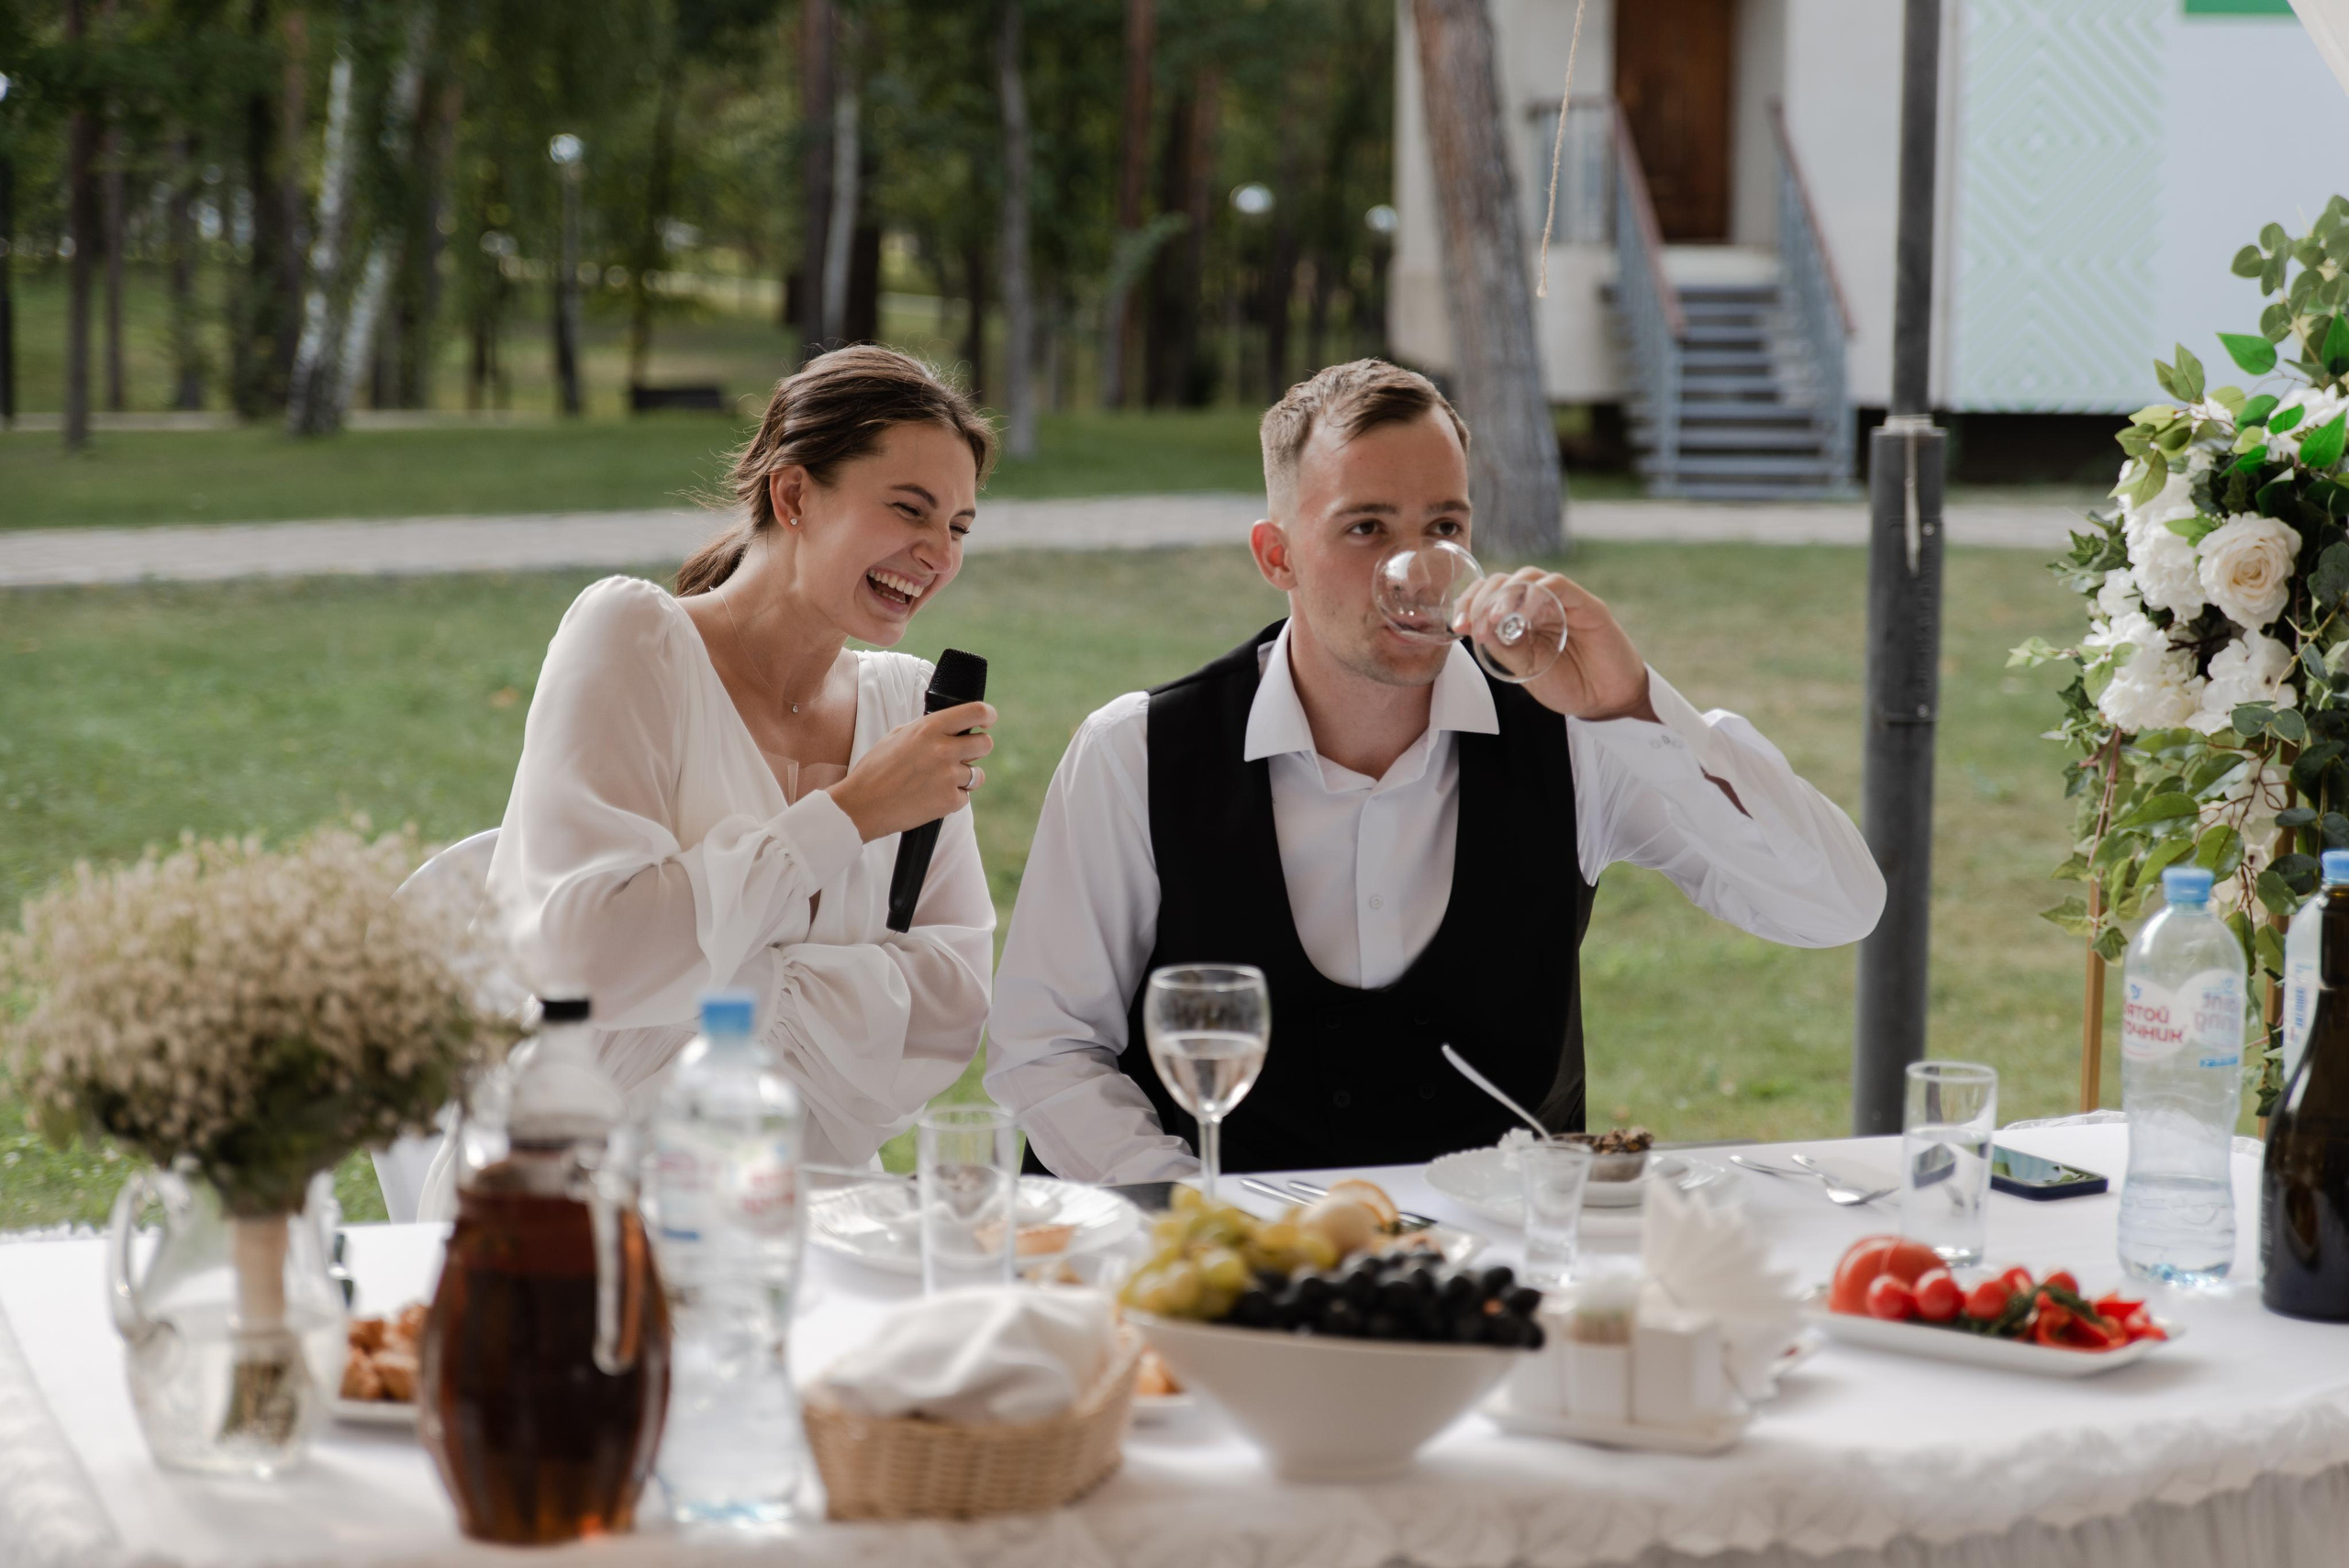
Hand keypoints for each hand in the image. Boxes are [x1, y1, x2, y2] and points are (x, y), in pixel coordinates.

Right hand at [826, 701, 994, 840]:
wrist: (862, 805)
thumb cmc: (876, 770)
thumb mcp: (898, 736)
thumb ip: (928, 729)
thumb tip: (951, 725)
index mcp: (929, 728)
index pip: (977, 712)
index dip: (988, 715)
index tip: (987, 720)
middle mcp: (943, 749)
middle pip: (985, 743)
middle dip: (977, 749)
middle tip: (963, 755)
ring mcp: (949, 776)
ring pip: (978, 774)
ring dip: (965, 777)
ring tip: (939, 781)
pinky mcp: (950, 801)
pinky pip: (964, 797)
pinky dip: (952, 798)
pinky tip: (930, 797)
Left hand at [1456, 567, 1653, 721]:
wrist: (1608, 702)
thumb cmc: (1568, 684)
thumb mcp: (1526, 670)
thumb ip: (1505, 649)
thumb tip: (1478, 628)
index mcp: (1521, 618)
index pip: (1489, 594)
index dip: (1469, 603)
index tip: (1458, 625)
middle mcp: (1540, 604)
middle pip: (1503, 581)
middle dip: (1480, 598)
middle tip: (1471, 623)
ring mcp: (1563, 601)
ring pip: (1528, 577)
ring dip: (1505, 594)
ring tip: (1492, 620)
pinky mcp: (1586, 604)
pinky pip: (1557, 586)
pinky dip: (1536, 596)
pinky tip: (1522, 616)